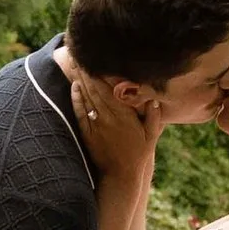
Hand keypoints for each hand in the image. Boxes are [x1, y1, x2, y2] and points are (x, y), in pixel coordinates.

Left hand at [70, 69, 159, 188]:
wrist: (120, 176)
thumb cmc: (139, 155)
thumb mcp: (151, 136)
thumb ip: (154, 117)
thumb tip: (154, 99)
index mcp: (124, 116)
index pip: (111, 89)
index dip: (103, 73)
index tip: (98, 58)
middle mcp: (108, 118)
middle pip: (95, 89)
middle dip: (88, 70)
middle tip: (82, 53)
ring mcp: (95, 125)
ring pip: (86, 97)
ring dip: (80, 80)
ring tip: (76, 62)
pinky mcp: (87, 133)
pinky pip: (79, 112)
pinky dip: (76, 98)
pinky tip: (74, 86)